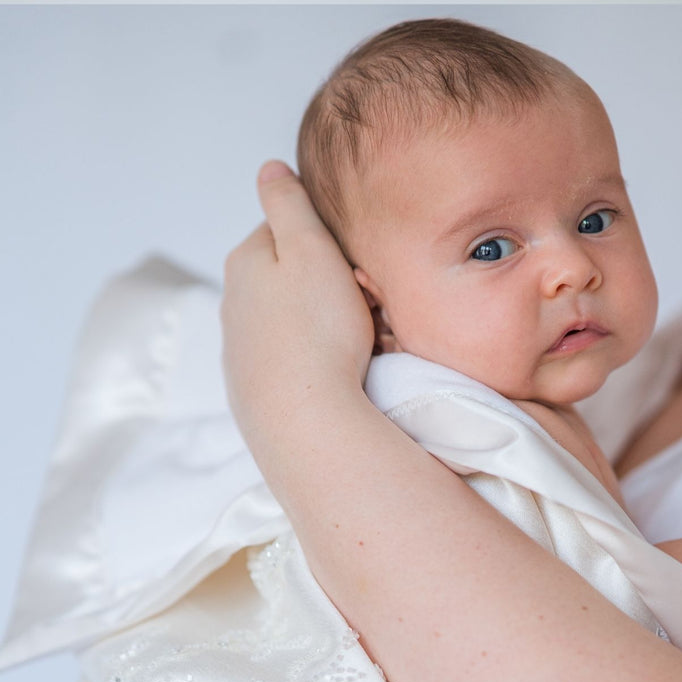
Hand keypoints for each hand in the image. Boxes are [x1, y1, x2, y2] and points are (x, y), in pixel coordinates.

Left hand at [222, 162, 374, 453]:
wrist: (305, 424)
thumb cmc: (317, 334)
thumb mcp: (311, 250)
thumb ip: (290, 204)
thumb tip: (270, 169)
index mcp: (245, 261)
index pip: (287, 230)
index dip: (328, 246)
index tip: (355, 270)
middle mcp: (232, 303)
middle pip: (288, 279)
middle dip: (326, 288)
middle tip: (362, 309)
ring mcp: (239, 350)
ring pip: (290, 321)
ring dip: (321, 326)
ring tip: (354, 347)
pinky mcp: (251, 390)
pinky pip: (289, 361)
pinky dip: (311, 362)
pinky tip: (333, 376)